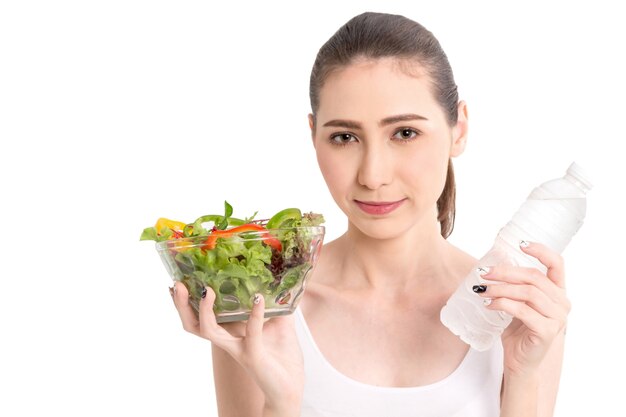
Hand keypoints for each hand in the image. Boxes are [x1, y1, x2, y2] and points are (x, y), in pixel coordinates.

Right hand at [170, 283, 303, 409]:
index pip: (202, 317)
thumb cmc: (283, 359)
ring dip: (203, 311)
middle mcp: (229, 342)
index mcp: (231, 335)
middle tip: (178, 285)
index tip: (181, 282)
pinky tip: (258, 298)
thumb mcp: (280, 325)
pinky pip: (251, 333)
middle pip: (194, 325)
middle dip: (182, 305)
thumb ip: (278, 306)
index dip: (188, 302)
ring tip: (206, 290)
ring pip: (209, 331)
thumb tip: (282, 283)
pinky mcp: (253, 356)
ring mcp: (239, 349)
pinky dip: (255, 314)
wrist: (290, 389)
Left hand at [475, 241, 570, 375]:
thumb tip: (490, 265)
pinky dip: (502, 304)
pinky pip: (522, 310)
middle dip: (505, 272)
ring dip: (501, 289)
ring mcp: (557, 318)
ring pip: (528, 292)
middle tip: (483, 273)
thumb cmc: (518, 330)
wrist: (520, 361)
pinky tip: (489, 305)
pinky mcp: (547, 331)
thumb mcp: (517, 302)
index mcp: (557, 291)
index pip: (557, 264)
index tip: (521, 244)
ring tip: (483, 291)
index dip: (541, 251)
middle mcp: (562, 302)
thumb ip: (513, 286)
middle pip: (534, 277)